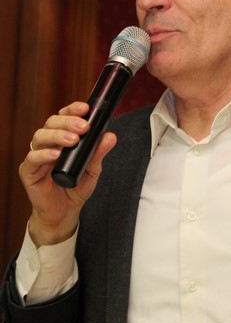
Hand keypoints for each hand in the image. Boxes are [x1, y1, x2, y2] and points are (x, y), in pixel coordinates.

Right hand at [20, 101, 116, 246]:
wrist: (64, 213)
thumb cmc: (76, 187)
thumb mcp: (93, 169)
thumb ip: (99, 152)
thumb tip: (110, 136)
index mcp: (62, 137)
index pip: (64, 116)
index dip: (73, 109)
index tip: (86, 109)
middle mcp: (48, 143)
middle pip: (51, 122)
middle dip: (68, 121)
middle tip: (83, 127)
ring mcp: (37, 155)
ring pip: (40, 136)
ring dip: (57, 135)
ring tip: (73, 140)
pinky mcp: (28, 171)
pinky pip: (32, 158)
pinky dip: (44, 154)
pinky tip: (56, 155)